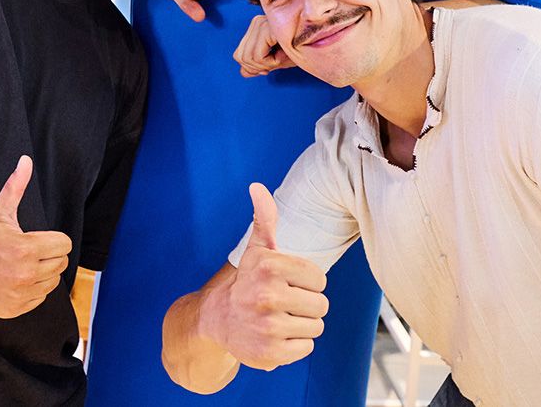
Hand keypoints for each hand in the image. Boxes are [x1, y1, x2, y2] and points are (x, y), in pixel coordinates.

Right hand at [0, 156, 71, 318]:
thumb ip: (16, 185)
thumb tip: (26, 160)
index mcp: (26, 249)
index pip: (64, 244)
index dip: (55, 239)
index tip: (41, 238)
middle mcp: (25, 274)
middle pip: (61, 263)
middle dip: (50, 254)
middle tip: (32, 250)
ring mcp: (19, 295)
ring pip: (52, 283)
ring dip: (43, 273)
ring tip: (24, 264)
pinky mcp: (13, 309)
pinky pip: (39, 299)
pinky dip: (33, 290)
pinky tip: (17, 280)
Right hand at [199, 184, 327, 370]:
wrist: (218, 320)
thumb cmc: (248, 280)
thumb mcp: (257, 249)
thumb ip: (264, 218)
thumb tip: (257, 186)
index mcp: (270, 267)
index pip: (320, 279)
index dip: (307, 282)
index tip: (288, 282)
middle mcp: (268, 296)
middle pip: (321, 305)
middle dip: (307, 304)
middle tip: (284, 302)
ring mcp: (269, 327)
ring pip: (316, 327)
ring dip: (302, 324)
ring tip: (280, 318)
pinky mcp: (271, 354)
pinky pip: (306, 348)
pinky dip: (296, 345)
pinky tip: (276, 336)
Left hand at [234, 15, 294, 77]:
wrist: (318, 47)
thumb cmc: (300, 51)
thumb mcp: (276, 60)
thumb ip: (258, 65)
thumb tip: (243, 72)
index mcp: (256, 27)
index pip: (238, 55)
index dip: (253, 67)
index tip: (270, 65)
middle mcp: (257, 21)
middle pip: (241, 57)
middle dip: (259, 67)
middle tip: (277, 61)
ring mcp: (262, 22)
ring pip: (249, 57)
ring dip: (267, 63)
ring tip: (282, 55)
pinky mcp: (269, 27)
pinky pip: (258, 55)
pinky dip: (271, 61)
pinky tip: (283, 53)